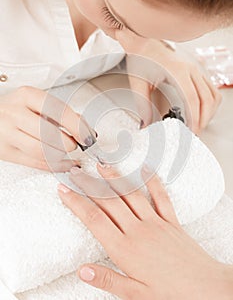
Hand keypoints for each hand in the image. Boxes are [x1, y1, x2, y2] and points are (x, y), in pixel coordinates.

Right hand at [0, 86, 95, 170]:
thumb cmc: (15, 109)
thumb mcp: (36, 103)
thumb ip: (61, 114)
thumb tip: (86, 130)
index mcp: (26, 96)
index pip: (58, 111)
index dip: (77, 126)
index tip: (87, 135)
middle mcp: (14, 113)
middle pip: (50, 133)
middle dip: (69, 142)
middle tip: (75, 144)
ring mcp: (7, 134)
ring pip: (42, 151)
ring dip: (60, 154)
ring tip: (65, 151)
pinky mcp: (6, 152)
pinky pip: (35, 163)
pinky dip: (55, 165)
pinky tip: (64, 163)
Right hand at [58, 165, 232, 299]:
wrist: (205, 286)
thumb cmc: (170, 292)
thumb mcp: (135, 293)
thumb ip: (108, 279)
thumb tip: (82, 270)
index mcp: (125, 248)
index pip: (94, 220)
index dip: (76, 203)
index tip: (63, 190)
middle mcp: (138, 230)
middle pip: (108, 202)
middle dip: (89, 185)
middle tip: (75, 172)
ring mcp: (155, 222)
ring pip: (131, 194)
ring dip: (114, 178)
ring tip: (101, 165)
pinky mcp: (171, 220)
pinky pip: (161, 196)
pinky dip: (153, 181)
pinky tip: (145, 168)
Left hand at [116, 29, 221, 133]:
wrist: (144, 42)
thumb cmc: (142, 58)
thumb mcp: (138, 82)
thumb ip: (142, 105)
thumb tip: (145, 123)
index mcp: (177, 70)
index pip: (192, 99)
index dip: (194, 117)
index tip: (191, 130)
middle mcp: (191, 69)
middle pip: (207, 99)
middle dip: (203, 119)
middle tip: (194, 132)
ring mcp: (196, 69)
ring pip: (213, 94)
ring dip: (209, 112)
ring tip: (198, 124)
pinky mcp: (197, 71)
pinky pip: (212, 89)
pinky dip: (210, 103)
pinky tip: (202, 112)